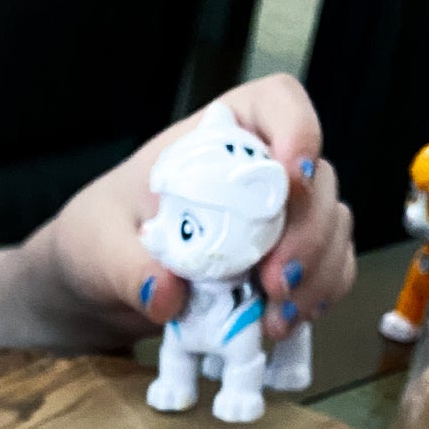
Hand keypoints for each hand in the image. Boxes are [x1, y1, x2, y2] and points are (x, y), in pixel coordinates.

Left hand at [45, 73, 355, 343]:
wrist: (100, 287)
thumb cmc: (100, 239)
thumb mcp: (98, 245)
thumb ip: (128, 267)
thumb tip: (166, 295)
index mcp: (218, 135)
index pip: (277, 103)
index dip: (298, 129)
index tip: (289, 178)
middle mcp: (258, 170)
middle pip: (318, 179)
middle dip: (308, 232)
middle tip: (274, 282)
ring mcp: (277, 219)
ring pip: (331, 227)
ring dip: (318, 273)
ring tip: (276, 319)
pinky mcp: (282, 264)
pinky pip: (327, 271)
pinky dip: (318, 297)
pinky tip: (285, 325)